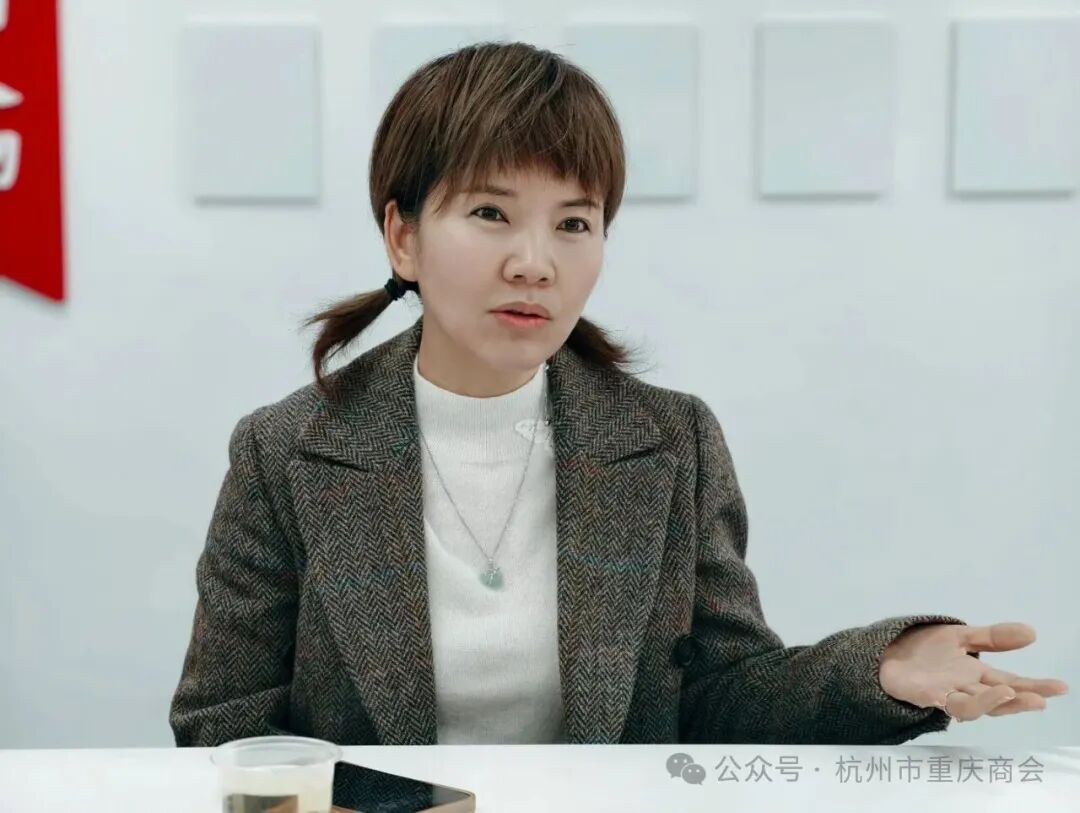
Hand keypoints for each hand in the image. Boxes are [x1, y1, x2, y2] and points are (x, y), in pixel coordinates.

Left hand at [878, 622, 1069, 721]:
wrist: (885, 651)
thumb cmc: (924, 649)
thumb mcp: (961, 636)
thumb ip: (994, 637)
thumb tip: (1032, 632)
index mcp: (977, 676)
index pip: (1011, 683)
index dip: (1035, 687)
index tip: (1060, 687)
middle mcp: (965, 689)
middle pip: (998, 700)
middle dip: (1022, 700)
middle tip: (1043, 699)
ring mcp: (945, 694)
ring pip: (974, 706)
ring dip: (994, 702)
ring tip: (1012, 692)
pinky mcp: (924, 695)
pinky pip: (947, 702)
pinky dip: (963, 700)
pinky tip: (972, 693)